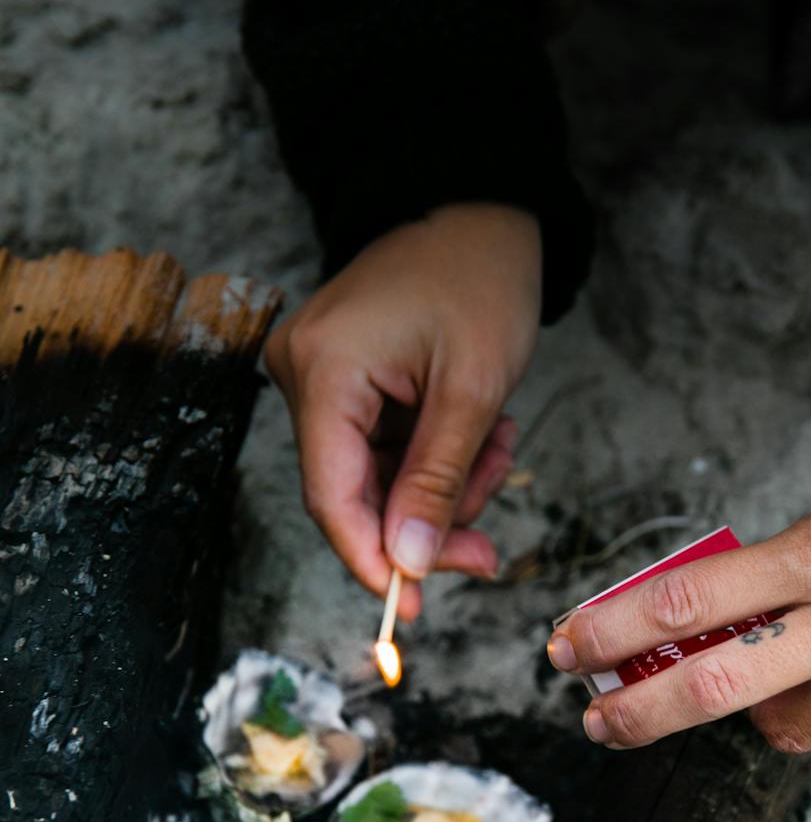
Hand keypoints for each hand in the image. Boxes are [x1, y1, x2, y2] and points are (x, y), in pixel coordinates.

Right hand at [266, 203, 541, 618]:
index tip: (411, 610)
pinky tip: (478, 434)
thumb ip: (438, 483)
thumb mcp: (473, 392)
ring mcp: (317, 376)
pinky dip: (432, 459)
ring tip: (498, 448)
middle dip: (425, 523)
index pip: (331, 496)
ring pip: (374, 480)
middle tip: (486, 547)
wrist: (478, 211)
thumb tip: (409, 567)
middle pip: (352, 495)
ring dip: (442, 486)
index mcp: (324, 369)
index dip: (371, 561)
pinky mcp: (339, 379)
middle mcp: (302, 373)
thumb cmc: (480, 279)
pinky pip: (381, 450)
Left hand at [547, 432, 810, 750]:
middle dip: (640, 711)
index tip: (569, 644)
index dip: (614, 629)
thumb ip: (780, 574)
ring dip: (760, 707)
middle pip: (716, 688)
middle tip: (598, 718)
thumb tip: (711, 629)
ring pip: (785, 728)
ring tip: (786, 665)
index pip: (691, 601)